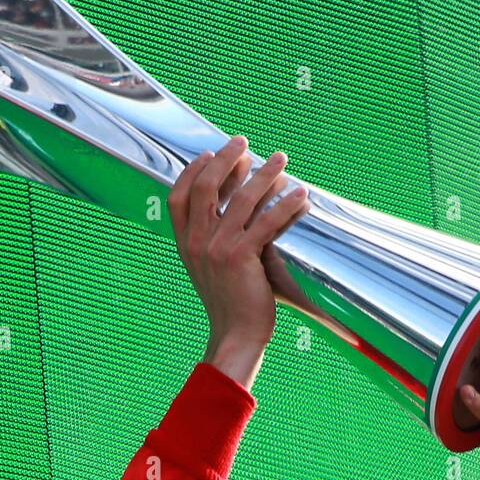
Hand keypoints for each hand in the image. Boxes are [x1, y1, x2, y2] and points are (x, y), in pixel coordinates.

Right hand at [167, 136, 310, 354]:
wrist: (236, 335)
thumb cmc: (230, 304)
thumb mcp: (210, 268)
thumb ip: (213, 240)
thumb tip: (231, 208)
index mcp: (185, 245)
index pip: (178, 197)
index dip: (192, 171)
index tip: (210, 153)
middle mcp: (197, 243)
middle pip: (207, 187)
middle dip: (226, 159)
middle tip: (245, 143)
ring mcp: (217, 249)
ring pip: (242, 200)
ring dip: (264, 174)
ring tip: (281, 159)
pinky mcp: (241, 258)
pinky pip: (267, 222)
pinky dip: (287, 206)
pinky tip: (301, 196)